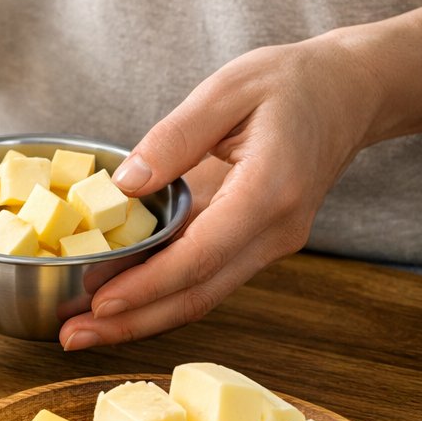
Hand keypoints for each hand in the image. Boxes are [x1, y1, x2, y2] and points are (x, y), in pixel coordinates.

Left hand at [59, 34, 384, 349]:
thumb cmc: (289, 83)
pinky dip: (159, 296)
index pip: (201, 255)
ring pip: (201, 295)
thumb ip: (175, 136)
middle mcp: (275, 229)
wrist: (348, 94)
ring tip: (82, 331)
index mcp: (270, 190)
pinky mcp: (257, 243)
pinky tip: (116, 304)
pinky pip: (205, 278)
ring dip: (141, 319)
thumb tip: (124, 185)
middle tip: (73, 336)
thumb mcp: (227, 89)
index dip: (147, 285)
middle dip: (133, 322)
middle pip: (198, 292)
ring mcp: (270, 242)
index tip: (99, 303)